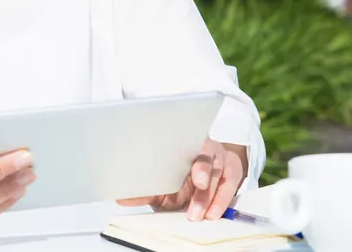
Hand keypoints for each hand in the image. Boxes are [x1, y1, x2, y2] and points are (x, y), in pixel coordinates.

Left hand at [117, 139, 246, 220]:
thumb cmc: (177, 176)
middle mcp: (204, 146)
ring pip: (219, 172)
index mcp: (184, 141)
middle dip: (202, 170)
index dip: (182, 147)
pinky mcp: (232, 171)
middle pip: (206, 154)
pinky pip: (231, 184)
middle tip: (198, 184)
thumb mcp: (160, 183)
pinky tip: (212, 213)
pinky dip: (221, 200)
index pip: (185, 137)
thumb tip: (120, 198)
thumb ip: (144, 190)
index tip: (183, 162)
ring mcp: (220, 157)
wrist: (201, 176)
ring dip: (210, 195)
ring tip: (197, 214)